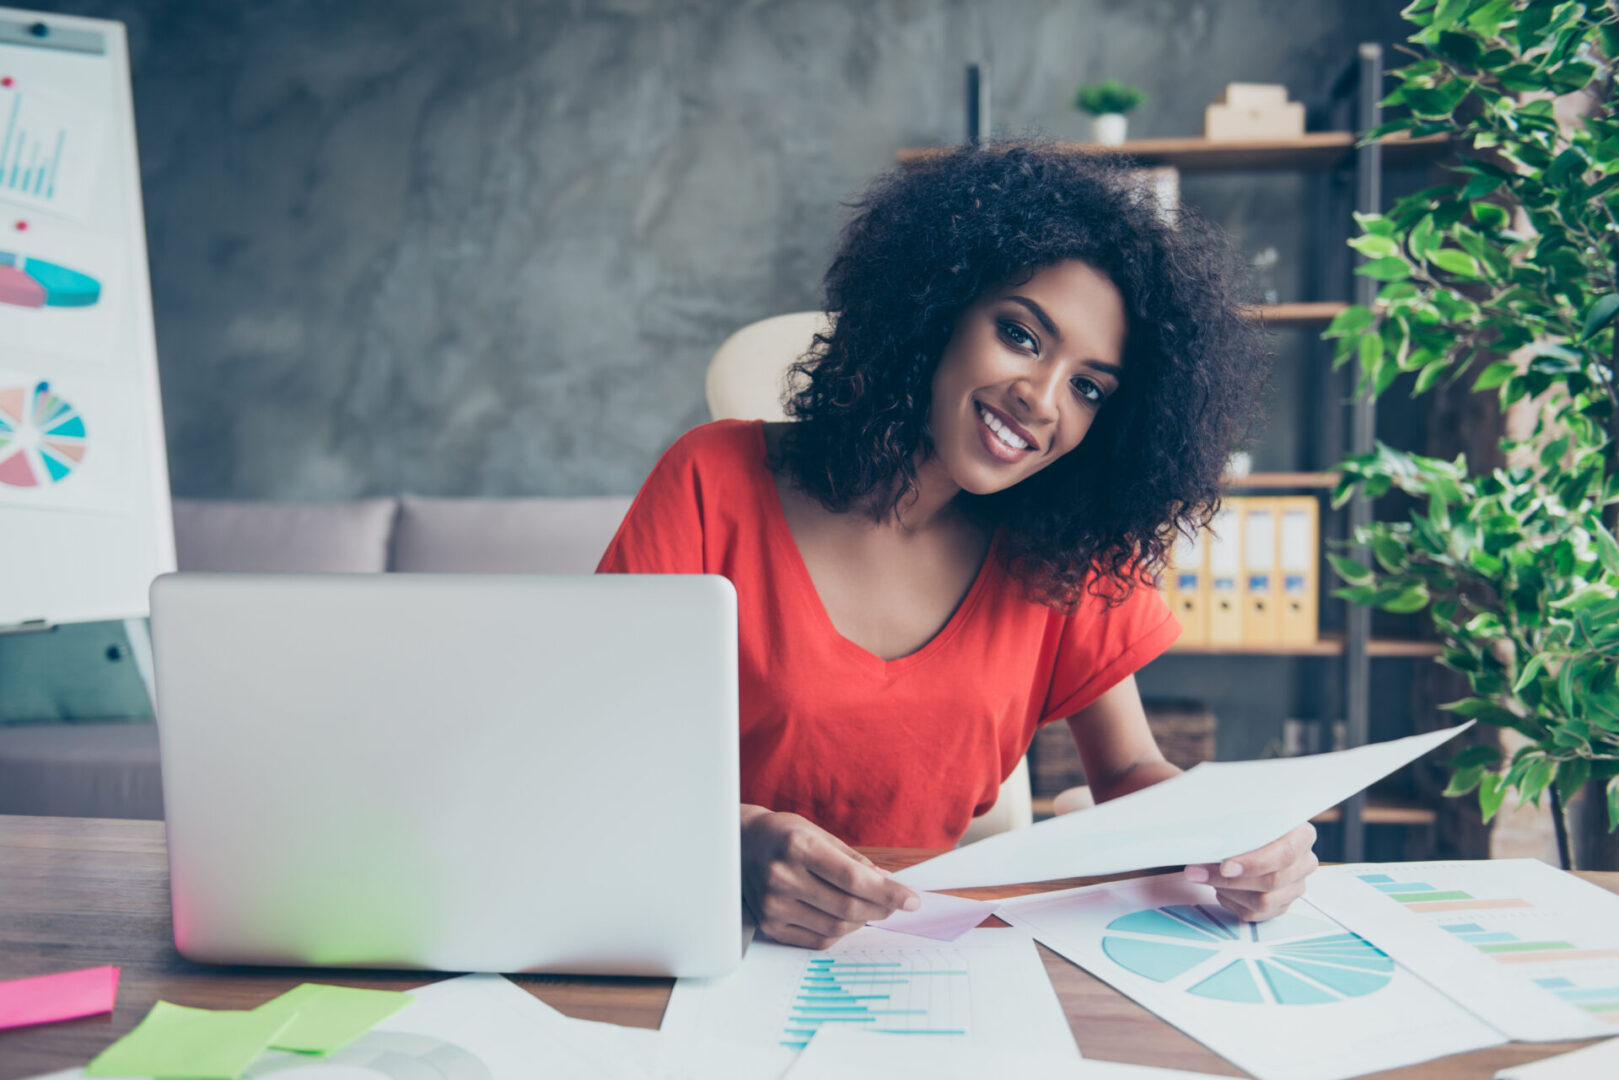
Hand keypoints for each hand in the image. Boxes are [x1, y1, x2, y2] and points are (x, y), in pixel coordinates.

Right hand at [740, 805, 920, 948]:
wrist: (738, 845)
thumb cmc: (782, 835)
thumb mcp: (818, 834)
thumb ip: (853, 861)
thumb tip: (887, 883)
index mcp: (798, 847)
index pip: (854, 879)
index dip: (888, 893)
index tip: (910, 899)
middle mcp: (782, 877)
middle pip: (847, 908)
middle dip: (880, 909)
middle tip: (896, 905)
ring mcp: (773, 905)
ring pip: (835, 928)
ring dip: (862, 922)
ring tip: (870, 909)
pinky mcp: (770, 925)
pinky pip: (817, 940)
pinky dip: (839, 933)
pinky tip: (846, 919)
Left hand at [1184, 822, 1318, 921]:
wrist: (1251, 834)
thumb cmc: (1246, 823)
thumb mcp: (1242, 815)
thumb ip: (1232, 826)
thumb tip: (1206, 844)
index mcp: (1301, 835)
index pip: (1285, 854)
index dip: (1254, 863)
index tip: (1225, 866)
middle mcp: (1304, 862)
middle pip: (1273, 881)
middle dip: (1231, 880)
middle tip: (1199, 872)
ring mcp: (1296, 886)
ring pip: (1263, 902)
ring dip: (1229, 891)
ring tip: (1207, 876)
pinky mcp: (1282, 905)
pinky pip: (1256, 914)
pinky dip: (1231, 902)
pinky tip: (1220, 888)